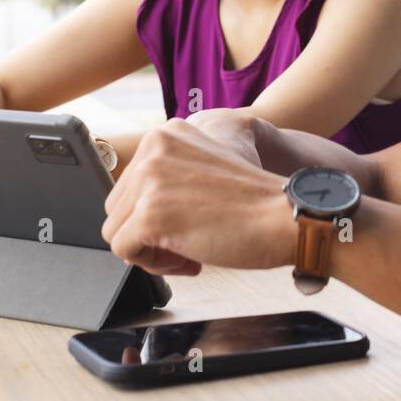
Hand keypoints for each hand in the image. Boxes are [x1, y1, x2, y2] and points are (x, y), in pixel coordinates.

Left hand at [101, 118, 295, 275]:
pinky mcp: (148, 215)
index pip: (129, 183)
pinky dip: (155, 266)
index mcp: (165, 134)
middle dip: (148, 231)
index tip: (187, 218)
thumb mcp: (202, 168)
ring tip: (189, 249)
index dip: (155, 211)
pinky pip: (126, 252)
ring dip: (150, 249)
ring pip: (116, 231)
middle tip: (189, 238)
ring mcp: (149, 181)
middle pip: (117, 207)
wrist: (284, 217)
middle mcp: (153, 149)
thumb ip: (167, 175)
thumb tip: (130, 208)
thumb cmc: (254, 203)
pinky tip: (191, 259)